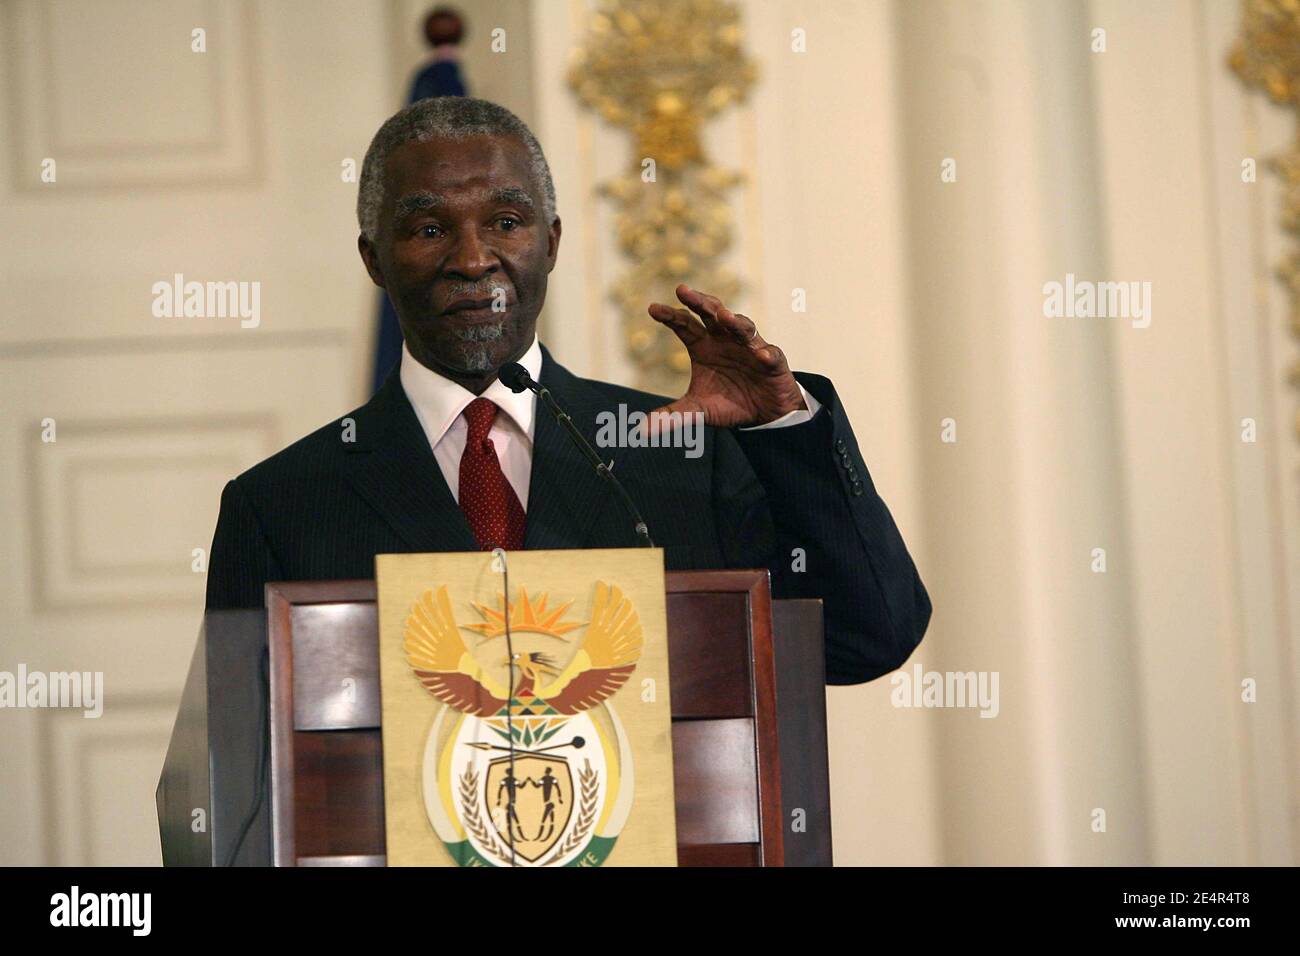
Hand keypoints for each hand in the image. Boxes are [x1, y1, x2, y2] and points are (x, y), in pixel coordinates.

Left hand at [647, 284, 805, 428]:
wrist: (763, 415)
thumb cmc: (729, 403)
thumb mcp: (698, 409)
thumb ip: (673, 415)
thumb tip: (642, 430)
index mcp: (704, 346)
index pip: (684, 325)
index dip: (670, 316)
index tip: (652, 309)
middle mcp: (725, 340)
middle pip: (711, 313)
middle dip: (699, 301)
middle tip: (683, 291)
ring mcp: (750, 347)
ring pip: (742, 327)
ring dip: (734, 321)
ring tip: (724, 316)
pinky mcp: (773, 361)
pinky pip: (771, 354)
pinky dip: (766, 354)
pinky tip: (762, 356)